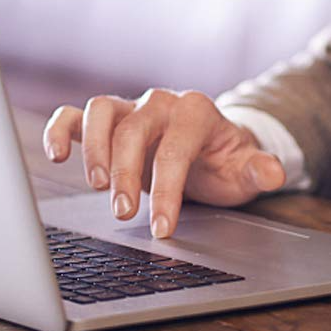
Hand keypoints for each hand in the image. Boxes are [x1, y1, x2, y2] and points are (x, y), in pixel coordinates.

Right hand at [42, 89, 285, 237]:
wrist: (209, 148)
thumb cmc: (223, 162)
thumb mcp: (245, 169)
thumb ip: (259, 169)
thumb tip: (275, 173)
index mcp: (197, 112)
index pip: (176, 148)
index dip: (166, 189)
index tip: (162, 227)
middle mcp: (162, 103)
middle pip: (134, 129)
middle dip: (126, 174)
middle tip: (123, 214)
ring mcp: (131, 108)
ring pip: (102, 112)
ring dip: (95, 150)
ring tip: (97, 187)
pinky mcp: (107, 121)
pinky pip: (77, 115)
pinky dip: (62, 128)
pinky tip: (56, 154)